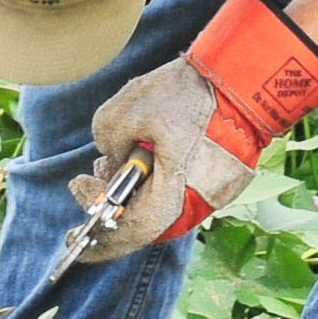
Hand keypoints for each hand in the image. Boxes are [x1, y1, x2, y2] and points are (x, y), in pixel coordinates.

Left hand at [68, 0, 317, 259]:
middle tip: (85, 181)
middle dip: (109, 204)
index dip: (98, 240)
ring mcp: (209, 195)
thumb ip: (106, 138)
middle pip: (142, 222)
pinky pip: (176, 191)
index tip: (73, 235)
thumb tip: (112, 156)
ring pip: (158, 205)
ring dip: (130, 188)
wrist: (244, 78)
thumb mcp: (127, 109)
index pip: (128, 233)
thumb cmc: (189, 93)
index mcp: (171, 197)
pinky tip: (142, 151)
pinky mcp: (216, 181)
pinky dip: (153, 179)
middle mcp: (193, 206)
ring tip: (114, 157)